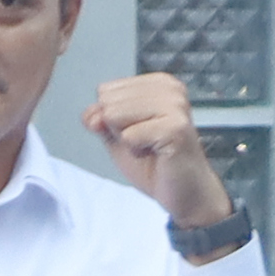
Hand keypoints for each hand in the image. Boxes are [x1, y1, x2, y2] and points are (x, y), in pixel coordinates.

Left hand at [84, 71, 233, 228]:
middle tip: (146, 141)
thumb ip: (99, 119)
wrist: (184, 191)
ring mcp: (174, 106)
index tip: (138, 130)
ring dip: (127, 140)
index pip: (105, 91)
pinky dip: (136, 151)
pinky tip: (157, 153)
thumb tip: (91, 115)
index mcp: (158, 83)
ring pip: (115, 115)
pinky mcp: (175, 128)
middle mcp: (169, 89)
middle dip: (119, 129)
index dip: (112, 118)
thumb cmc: (155, 162)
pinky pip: (128, 136)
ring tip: (151, 146)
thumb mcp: (117, 135)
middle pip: (108, 101)